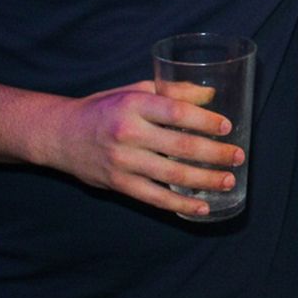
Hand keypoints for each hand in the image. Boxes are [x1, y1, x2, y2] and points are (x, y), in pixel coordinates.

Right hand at [30, 82, 243, 217]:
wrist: (60, 134)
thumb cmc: (105, 108)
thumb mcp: (135, 90)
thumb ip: (172, 91)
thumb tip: (211, 96)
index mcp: (134, 105)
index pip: (177, 112)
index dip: (205, 121)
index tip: (227, 127)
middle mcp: (128, 133)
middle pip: (180, 146)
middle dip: (215, 154)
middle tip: (238, 157)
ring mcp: (122, 161)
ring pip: (172, 175)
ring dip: (204, 180)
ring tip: (228, 181)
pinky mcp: (118, 184)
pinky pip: (154, 198)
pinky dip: (180, 204)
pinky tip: (201, 206)